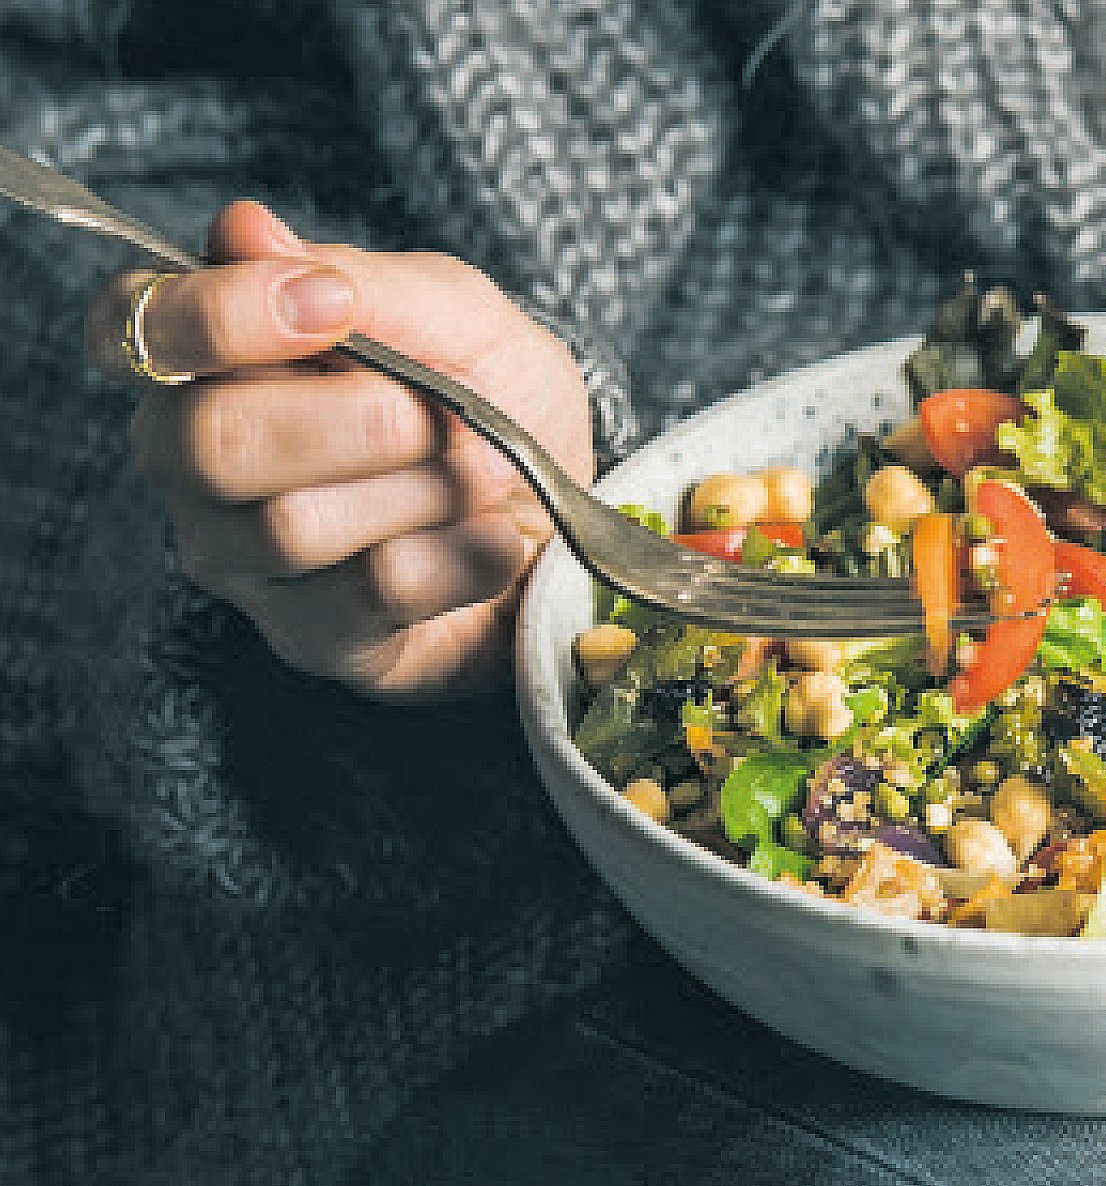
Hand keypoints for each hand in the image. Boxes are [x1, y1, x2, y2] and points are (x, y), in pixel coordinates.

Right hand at [85, 201, 594, 699]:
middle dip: (353, 419)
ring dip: (425, 488)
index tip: (332, 307)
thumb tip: (242, 228)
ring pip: (294, 527)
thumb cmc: (497, 398)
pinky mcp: (317, 640)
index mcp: (208, 360)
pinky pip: (374, 595)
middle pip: (207, 443)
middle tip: (438, 414)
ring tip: (483, 475)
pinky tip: (496, 540)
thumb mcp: (457, 314)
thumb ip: (359, 279)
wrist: (576, 510)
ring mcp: (245, 564)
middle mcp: (195, 466)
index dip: (218, 316)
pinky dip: (464, 554)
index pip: (133, 328)